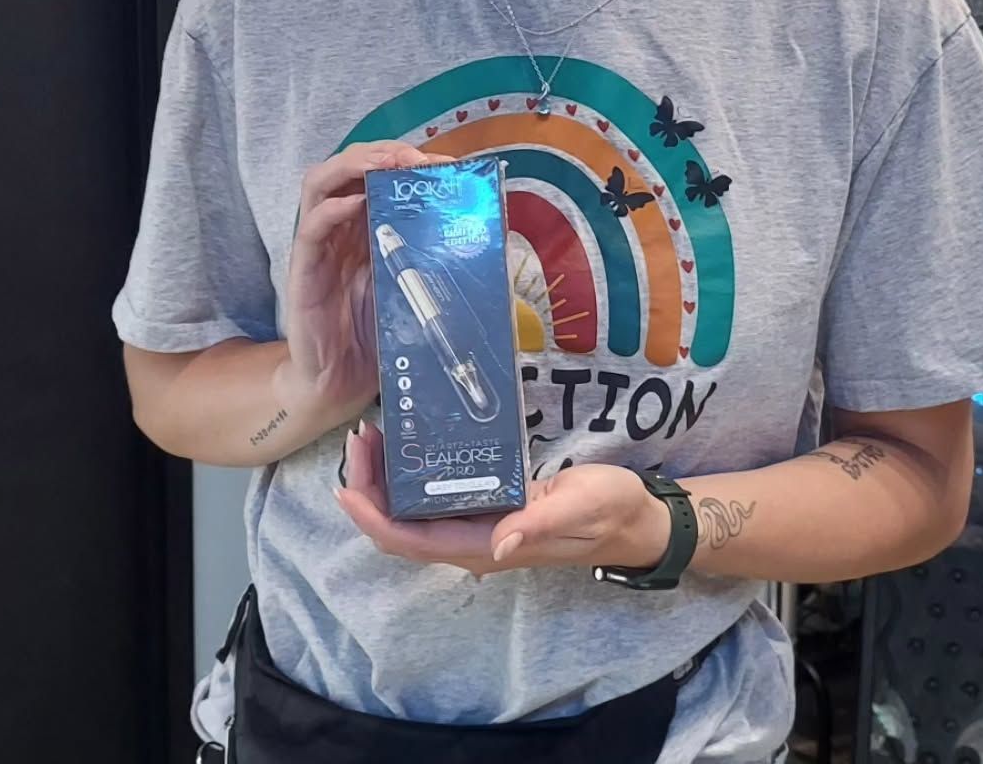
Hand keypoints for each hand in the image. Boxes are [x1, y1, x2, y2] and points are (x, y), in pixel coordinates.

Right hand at [278, 142, 449, 422]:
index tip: (447, 165)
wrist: (340, 384)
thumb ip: (437, 261)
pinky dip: (331, 209)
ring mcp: (320, 245)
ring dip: (354, 165)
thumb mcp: (415, 290)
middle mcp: (342, 228)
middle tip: (415, 158)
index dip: (411, 162)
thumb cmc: (378, 336)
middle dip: (383, 153)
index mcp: (369, 227)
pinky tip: (354, 204)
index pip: (382, 176)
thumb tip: (491, 238)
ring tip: (385, 164)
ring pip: (321, 183)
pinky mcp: (304, 270)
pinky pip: (311, 228)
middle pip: (350, 167)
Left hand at [335, 420, 671, 577]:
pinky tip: (411, 446)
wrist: (635, 520)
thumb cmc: (610, 510)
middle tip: (362, 437)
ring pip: (413, 515)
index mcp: (488, 546)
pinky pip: (435, 501)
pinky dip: (412, 478)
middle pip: (401, 528)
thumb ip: (542, 523)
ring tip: (375, 436)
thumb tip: (500, 542)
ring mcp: (480, 528)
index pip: (410, 541)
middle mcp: (474, 543)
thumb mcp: (581, 506)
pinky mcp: (490, 510)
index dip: (372, 517)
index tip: (347, 482)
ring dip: (386, 482)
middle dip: (370, 489)